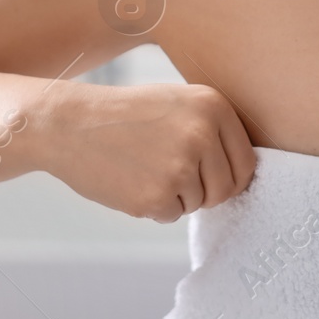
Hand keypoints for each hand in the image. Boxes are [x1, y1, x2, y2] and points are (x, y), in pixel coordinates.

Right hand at [47, 82, 256, 222]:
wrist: (71, 124)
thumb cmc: (126, 115)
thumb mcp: (178, 103)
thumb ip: (212, 130)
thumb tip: (244, 173)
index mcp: (213, 106)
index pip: (246, 162)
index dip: (230, 176)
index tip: (212, 177)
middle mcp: (202, 134)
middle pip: (226, 189)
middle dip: (204, 191)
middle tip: (173, 177)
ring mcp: (179, 166)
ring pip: (198, 203)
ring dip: (176, 197)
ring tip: (145, 168)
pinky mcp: (155, 196)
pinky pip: (171, 216)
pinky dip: (154, 207)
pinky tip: (132, 180)